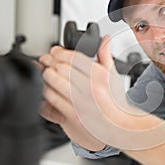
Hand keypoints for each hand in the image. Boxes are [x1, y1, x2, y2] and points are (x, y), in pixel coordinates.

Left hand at [39, 36, 117, 150]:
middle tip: (46, 61)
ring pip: (51, 83)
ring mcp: (80, 103)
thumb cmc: (116, 102)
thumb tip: (105, 38)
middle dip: (48, 62)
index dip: (58, 52)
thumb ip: (106, 55)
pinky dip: (45, 93)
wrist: (119, 126)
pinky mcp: (72, 116)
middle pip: (59, 68)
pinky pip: (50, 101)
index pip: (72, 57)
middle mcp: (90, 88)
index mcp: (100, 75)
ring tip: (47, 75)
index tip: (54, 52)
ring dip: (45, 77)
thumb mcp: (113, 76)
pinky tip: (48, 90)